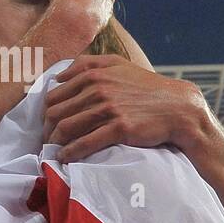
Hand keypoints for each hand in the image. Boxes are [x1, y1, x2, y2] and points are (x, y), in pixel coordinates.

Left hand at [43, 54, 206, 161]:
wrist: (177, 107)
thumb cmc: (147, 87)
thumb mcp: (119, 65)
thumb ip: (88, 64)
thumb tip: (59, 75)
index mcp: (94, 74)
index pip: (55, 95)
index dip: (46, 111)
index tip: (47, 123)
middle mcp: (98, 90)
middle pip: (56, 113)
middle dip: (46, 129)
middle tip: (46, 140)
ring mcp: (108, 109)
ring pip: (67, 128)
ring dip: (54, 142)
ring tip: (52, 151)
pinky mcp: (119, 128)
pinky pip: (85, 143)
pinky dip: (70, 152)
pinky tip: (64, 158)